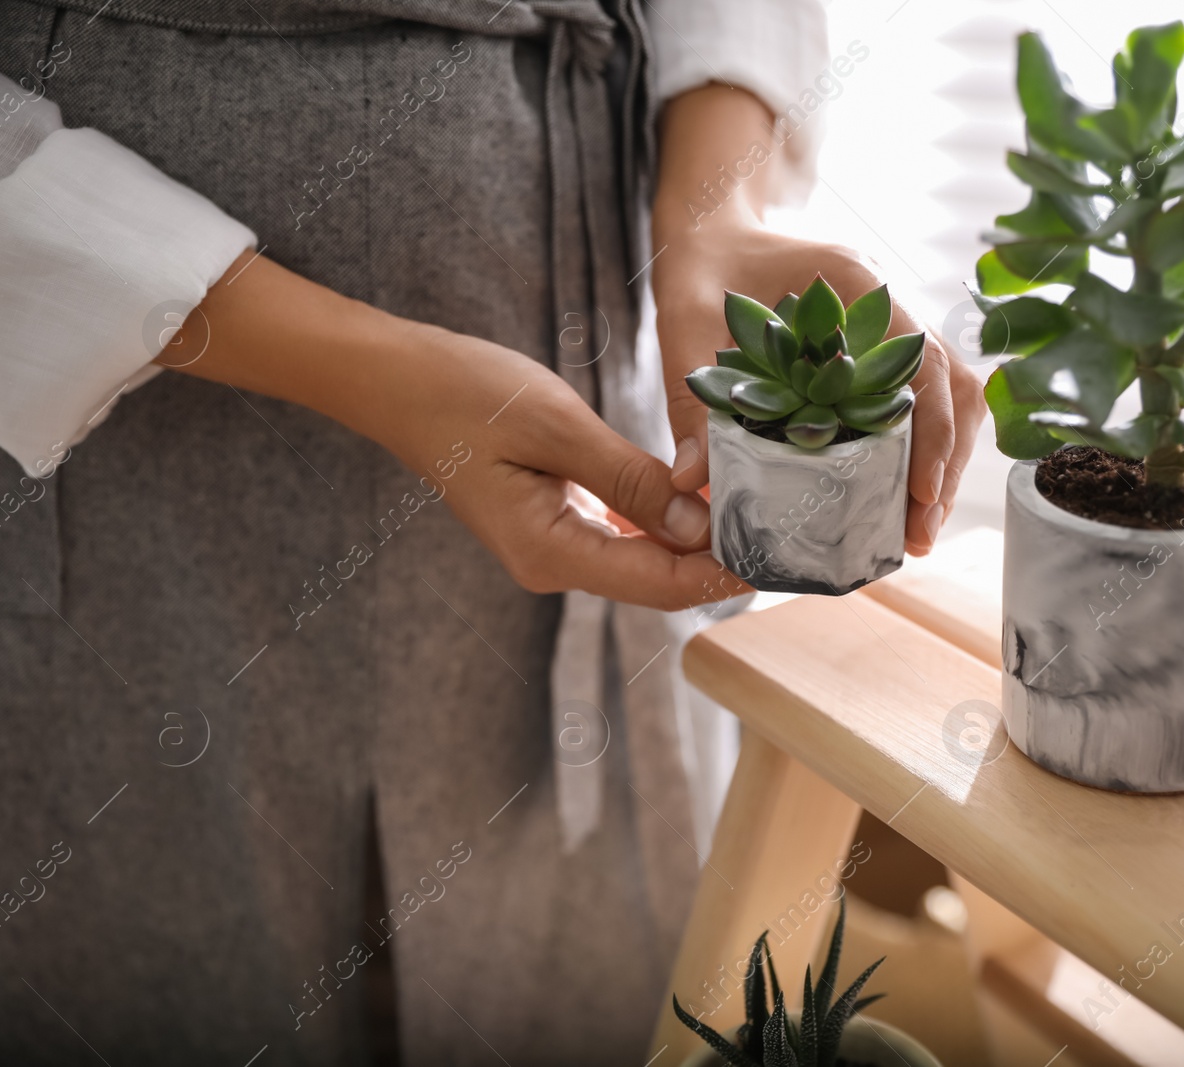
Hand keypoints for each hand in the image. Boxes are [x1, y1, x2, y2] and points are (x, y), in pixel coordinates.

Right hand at [172, 255, 747, 610]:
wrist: (395, 379)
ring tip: (760, 512)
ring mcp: (551, 545)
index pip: (660, 584)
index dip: (724, 573)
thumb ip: (630, 480)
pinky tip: (702, 498)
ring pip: (645, 560)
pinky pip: (623, 536)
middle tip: (788, 528)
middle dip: (721, 559)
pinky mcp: (553, 520)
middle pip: (658, 581)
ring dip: (698, 540)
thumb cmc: (465, 393)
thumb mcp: (558, 428)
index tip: (781, 553)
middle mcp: (552, 563)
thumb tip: (697, 523)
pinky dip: (664, 522)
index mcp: (550, 552)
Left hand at [653, 221, 984, 555]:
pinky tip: (902, 494)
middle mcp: (889, 302)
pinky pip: (930, 396)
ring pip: (954, 393)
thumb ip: (691, 398)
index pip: (920, 362)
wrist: (713, 227)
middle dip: (947, 463)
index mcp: (854, 285)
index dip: (931, 432)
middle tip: (919, 533)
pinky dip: (928, 446)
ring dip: (946, 460)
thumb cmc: (700, 269)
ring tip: (916, 527)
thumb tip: (692, 480)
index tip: (919, 496)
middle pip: (954, 385)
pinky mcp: (884, 347)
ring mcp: (894, 323)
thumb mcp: (684, 326)